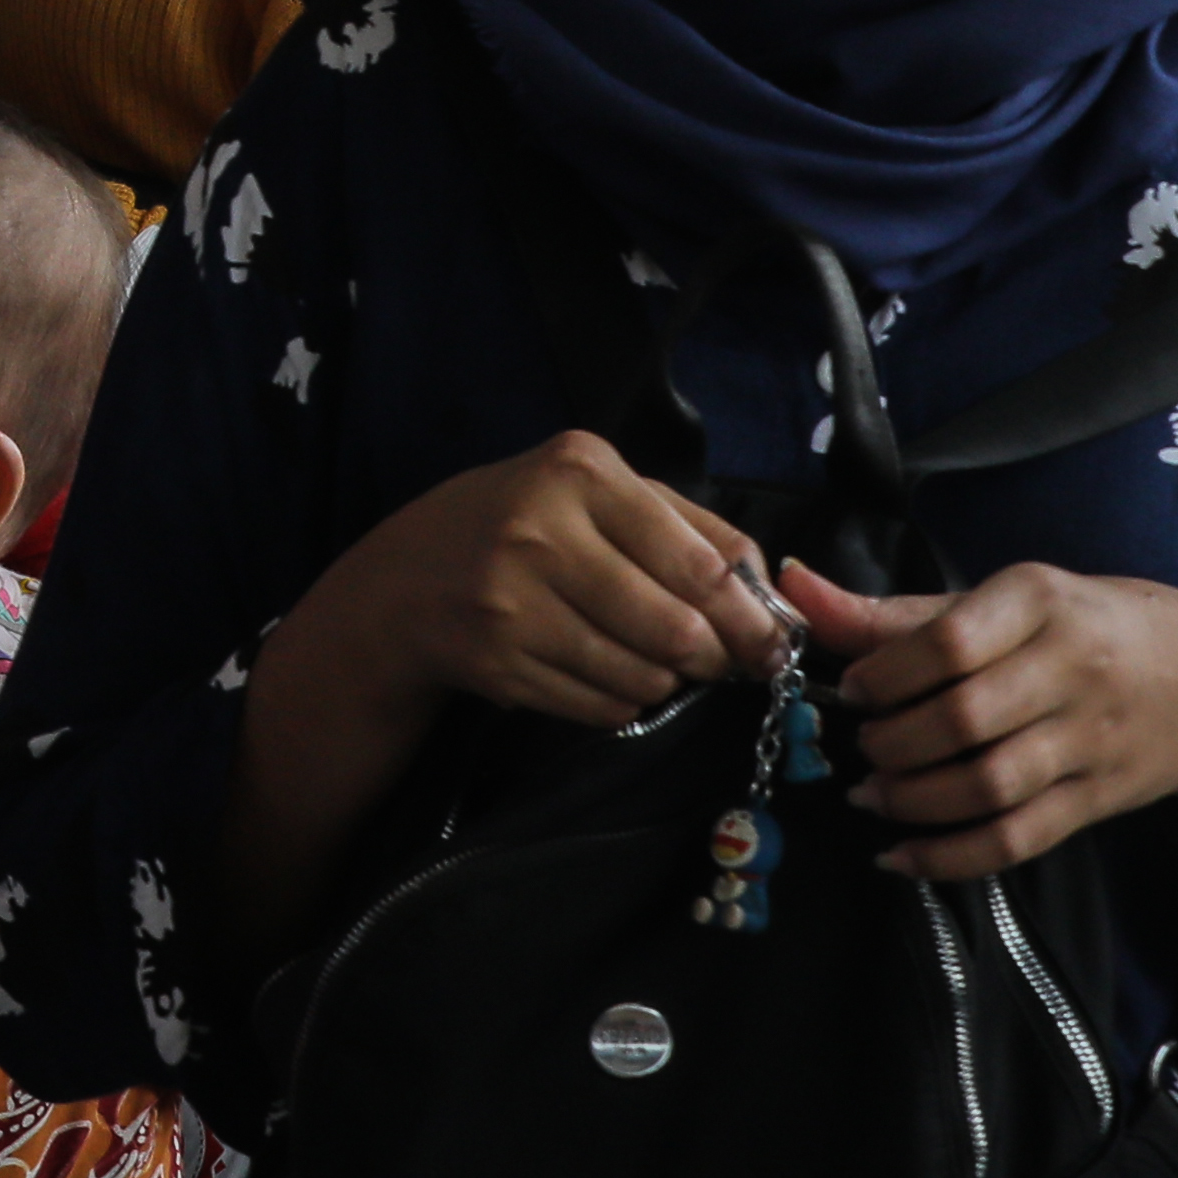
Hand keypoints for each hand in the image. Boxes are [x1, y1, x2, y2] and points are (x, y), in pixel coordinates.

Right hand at [312, 431, 794, 730]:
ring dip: (665, 681)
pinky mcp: (496, 662)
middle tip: (719, 661)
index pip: (697, 562)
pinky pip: (600, 706)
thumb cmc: (522, 522)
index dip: (748, 615)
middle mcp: (540, 531)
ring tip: (655, 662)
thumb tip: (770, 591)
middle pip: (675, 628)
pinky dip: (623, 702)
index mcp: (579, 471)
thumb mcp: (593, 491)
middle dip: (714, 657)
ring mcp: (512, 602)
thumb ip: (687, 525)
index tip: (771, 641)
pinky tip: (608, 676)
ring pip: (641, 675)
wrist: (406, 577)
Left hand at [774, 559, 1177, 881]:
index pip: (950, 641)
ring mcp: (1089, 742)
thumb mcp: (1006, 601)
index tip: (854, 690)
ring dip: (912, 801)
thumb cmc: (1089, 627)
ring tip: (873, 794)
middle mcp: (1071, 670)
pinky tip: (901, 855)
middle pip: (963, 720)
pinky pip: (1018, 838)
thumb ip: (897, 612)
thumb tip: (793, 589)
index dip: (885, 674)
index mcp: (1040, 602)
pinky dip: (950, 856)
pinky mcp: (1097, 801)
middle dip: (892, 743)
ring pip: (988, 786)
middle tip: (863, 745)